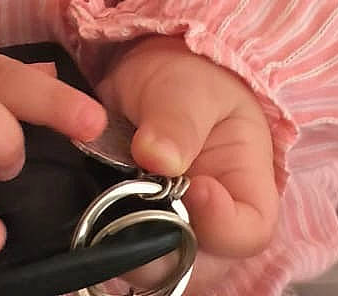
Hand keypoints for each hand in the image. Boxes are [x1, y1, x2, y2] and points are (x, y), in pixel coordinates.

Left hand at [96, 37, 279, 294]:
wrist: (153, 73)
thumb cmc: (189, 78)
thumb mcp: (188, 87)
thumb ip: (177, 120)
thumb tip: (156, 156)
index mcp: (246, 189)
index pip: (249, 232)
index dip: (221, 224)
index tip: (193, 187)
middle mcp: (214, 225)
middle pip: (197, 263)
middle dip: (159, 242)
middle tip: (127, 201)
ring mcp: (174, 231)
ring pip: (153, 265)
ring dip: (124, 238)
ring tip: (103, 195)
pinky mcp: (135, 228)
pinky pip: (119, 248)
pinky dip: (100, 229)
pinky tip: (88, 198)